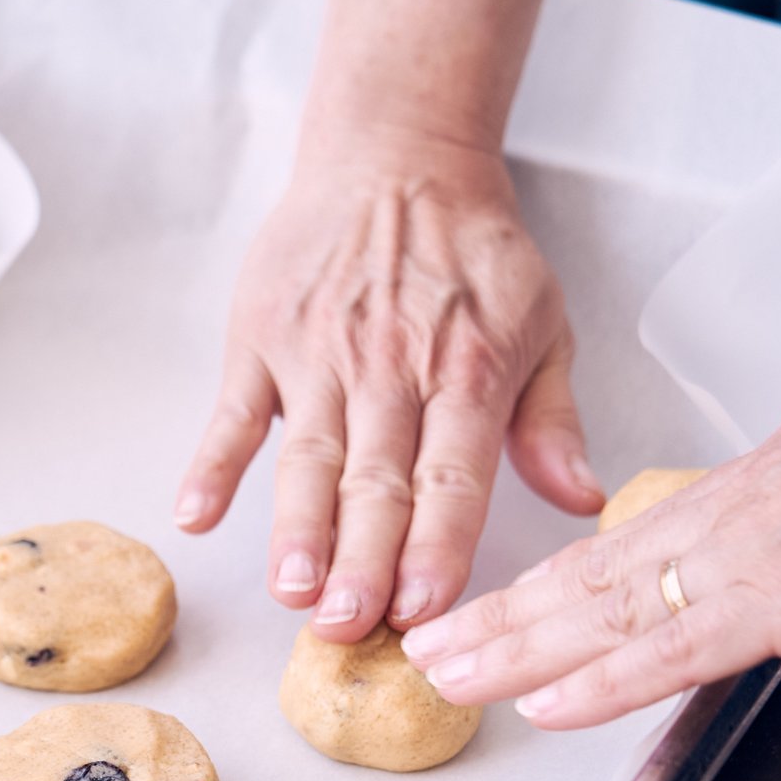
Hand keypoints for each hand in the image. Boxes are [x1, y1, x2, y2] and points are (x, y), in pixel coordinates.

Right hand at [174, 129, 604, 639]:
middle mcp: (391, 367)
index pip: (451, 476)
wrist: (396, 154)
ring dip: (297, 527)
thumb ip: (553, 420)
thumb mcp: (542, 322)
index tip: (423, 608)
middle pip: (375, 482)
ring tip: (292, 589)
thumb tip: (585, 500)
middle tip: (346, 626)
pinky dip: (213, 464)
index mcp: (465, 370)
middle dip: (362, 560)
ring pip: (308, 457)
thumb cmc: (473, 250)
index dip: (436, 546)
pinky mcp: (262, 337)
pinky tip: (195, 516)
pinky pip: (234, 412)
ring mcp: (320, 354)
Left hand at [400, 390, 780, 726]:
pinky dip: (605, 679)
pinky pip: (681, 645)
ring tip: (447, 673)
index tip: (488, 611)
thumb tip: (778, 535)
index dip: (548, 585)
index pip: (627, 543)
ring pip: (610, 608)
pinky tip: (543, 703)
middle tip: (427, 647)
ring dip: (518, 648)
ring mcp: (760, 554)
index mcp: (756, 488)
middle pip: (593, 575)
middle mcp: (739, 514)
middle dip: (501, 617)